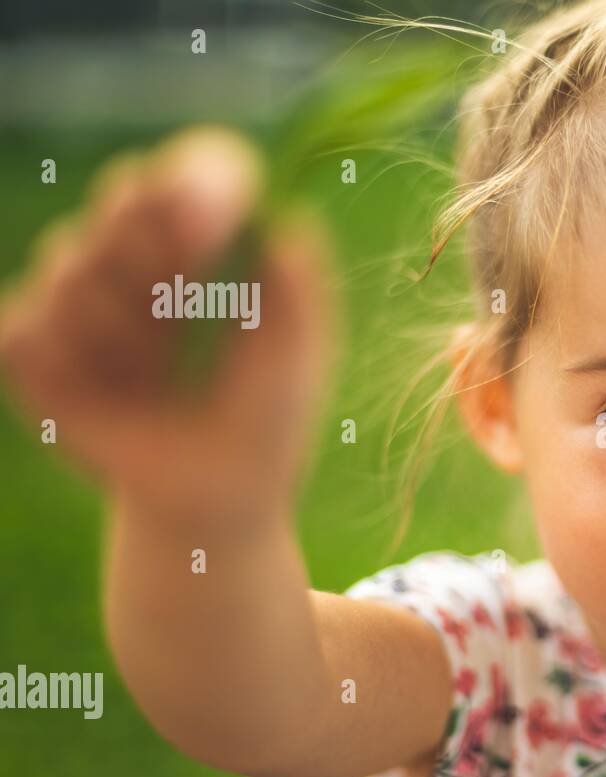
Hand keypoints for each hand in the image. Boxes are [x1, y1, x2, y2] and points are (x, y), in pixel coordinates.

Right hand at [0, 126, 333, 526]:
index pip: (190, 174)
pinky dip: (64, 358)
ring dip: (119, 318)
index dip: (195, 180)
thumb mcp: (300, 352)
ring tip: (150, 373)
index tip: (216, 219)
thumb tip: (285, 223)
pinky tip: (103, 394)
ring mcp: (80, 305)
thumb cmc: (269, 418)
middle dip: (151, 238)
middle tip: (185, 294)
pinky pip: (25, 326)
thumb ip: (300, 287)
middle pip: (120, 195)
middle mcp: (136, 262)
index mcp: (203, 249)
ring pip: (69, 259)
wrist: (224, 495)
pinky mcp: (35, 357)